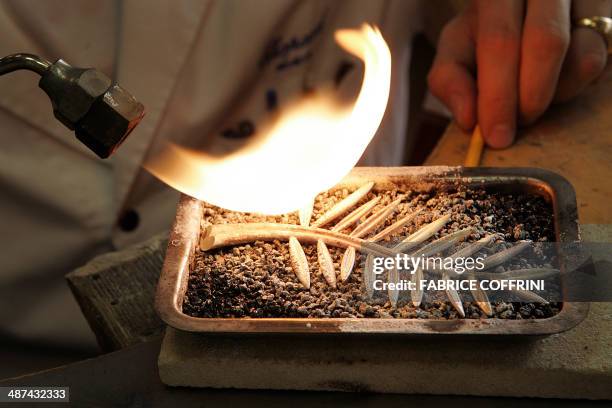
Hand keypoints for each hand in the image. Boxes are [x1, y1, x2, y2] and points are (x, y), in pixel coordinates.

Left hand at [428, 0, 609, 147]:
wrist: (522, 7)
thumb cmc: (485, 31)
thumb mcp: (457, 48)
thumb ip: (449, 78)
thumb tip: (468, 118)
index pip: (499, 40)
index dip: (497, 95)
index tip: (494, 135)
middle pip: (546, 43)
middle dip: (527, 99)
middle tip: (512, 131)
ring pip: (581, 57)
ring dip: (550, 96)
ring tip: (525, 98)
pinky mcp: (605, 16)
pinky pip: (597, 62)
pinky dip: (570, 86)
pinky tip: (551, 80)